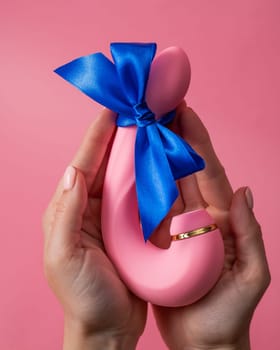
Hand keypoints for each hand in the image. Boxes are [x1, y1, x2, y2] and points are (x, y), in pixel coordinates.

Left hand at [42, 109, 146, 349]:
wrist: (107, 328)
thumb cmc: (82, 296)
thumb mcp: (64, 256)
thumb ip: (66, 213)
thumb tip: (73, 172)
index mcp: (70, 210)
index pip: (84, 164)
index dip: (97, 137)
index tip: (112, 111)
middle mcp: (90, 208)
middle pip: (106, 164)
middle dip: (121, 137)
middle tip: (138, 112)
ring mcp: (112, 217)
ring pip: (126, 176)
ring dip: (138, 154)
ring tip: (153, 129)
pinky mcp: (131, 228)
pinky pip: (142, 196)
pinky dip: (150, 178)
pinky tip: (162, 164)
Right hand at [152, 104, 270, 349]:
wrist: (205, 341)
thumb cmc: (229, 313)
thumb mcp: (251, 276)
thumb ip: (250, 234)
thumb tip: (245, 192)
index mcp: (221, 219)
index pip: (209, 172)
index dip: (198, 142)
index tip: (186, 111)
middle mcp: (198, 217)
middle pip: (184, 170)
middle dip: (174, 138)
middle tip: (161, 109)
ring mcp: (175, 227)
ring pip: (164, 185)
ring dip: (155, 156)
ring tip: (144, 129)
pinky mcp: (157, 241)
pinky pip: (149, 209)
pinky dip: (141, 187)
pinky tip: (131, 168)